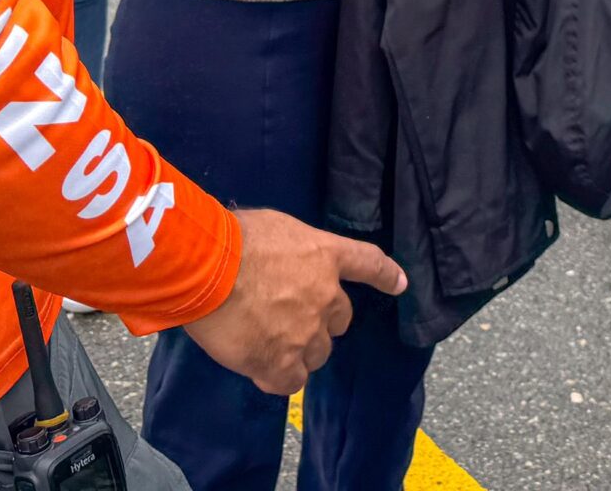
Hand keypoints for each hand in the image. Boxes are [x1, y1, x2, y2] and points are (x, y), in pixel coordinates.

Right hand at [182, 208, 405, 396]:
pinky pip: (290, 382)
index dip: (386, 275)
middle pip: (339, 321)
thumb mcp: (275, 229)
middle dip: (320, 322)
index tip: (400, 284)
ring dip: (299, 351)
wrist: (210, 268)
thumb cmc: (234, 238)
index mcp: (325, 256)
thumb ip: (290, 252)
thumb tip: (278, 264)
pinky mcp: (280, 362)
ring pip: (317, 354)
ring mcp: (306, 333)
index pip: (368, 264)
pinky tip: (260, 367)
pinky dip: (278, 376)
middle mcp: (325, 296)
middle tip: (286, 317)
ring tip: (267, 342)